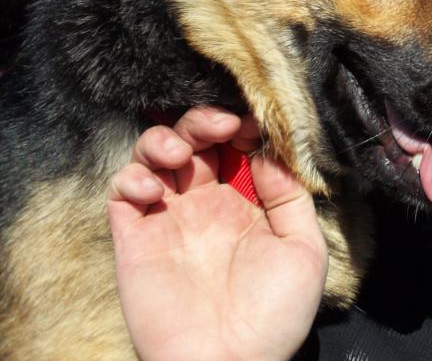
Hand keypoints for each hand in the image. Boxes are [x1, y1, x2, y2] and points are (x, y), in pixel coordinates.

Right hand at [107, 107, 326, 360]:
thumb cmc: (274, 315)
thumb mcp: (304, 250)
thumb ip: (290, 196)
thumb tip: (269, 151)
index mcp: (248, 204)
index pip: (238, 146)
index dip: (243, 126)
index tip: (251, 124)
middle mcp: (207, 205)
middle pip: (197, 139)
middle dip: (204, 120)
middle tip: (218, 125)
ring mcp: (170, 218)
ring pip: (154, 154)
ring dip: (164, 139)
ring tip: (181, 154)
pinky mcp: (135, 237)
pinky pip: (122, 190)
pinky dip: (133, 176)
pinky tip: (157, 190)